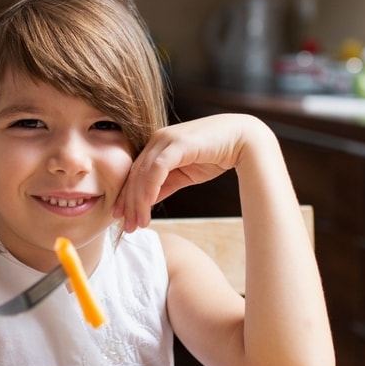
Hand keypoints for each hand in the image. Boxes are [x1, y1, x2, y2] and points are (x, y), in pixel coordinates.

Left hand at [114, 114, 266, 230]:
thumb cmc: (216, 155)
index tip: (122, 218)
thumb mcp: (185, 175)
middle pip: (135, 175)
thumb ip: (165, 185)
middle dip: (129, 202)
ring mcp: (166, 139)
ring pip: (143, 173)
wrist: (242, 140)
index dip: (126, 196)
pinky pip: (158, 168)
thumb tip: (147, 202)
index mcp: (157, 145)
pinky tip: (148, 205)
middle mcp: (157, 140)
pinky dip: (150, 187)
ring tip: (139, 222)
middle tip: (127, 226)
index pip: (135, 173)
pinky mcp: (177, 143)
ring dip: (138, 200)